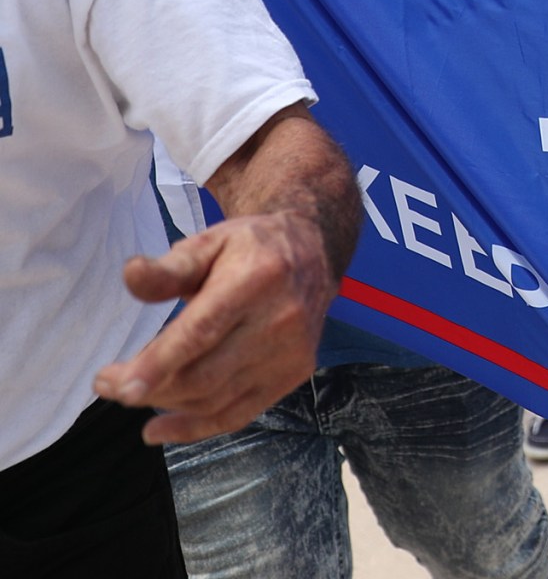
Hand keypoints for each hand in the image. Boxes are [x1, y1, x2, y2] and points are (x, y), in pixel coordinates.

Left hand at [94, 210, 336, 444]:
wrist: (314, 253)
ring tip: (133, 394)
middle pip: (205, 374)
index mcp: (256, 280)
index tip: (115, 384)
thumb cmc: (250, 248)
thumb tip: (131, 275)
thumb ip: (169, 267)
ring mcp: (290, 352)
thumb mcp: (208, 243)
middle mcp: (280, 320)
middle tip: (108, 384)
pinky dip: (195, 428)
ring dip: (165, 405)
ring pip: (216, 399)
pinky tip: (159, 429)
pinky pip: (239, 414)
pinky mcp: (294, 374)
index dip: (157, 363)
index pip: (201, 332)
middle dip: (149, 388)